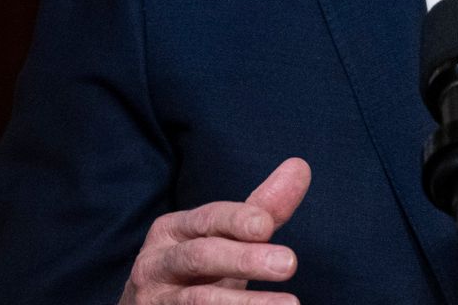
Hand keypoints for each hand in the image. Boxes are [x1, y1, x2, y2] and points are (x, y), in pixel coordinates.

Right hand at [118, 157, 311, 304]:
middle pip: (200, 257)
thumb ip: (261, 208)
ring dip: (246, 303)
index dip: (236, 220)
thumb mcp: (222, 238)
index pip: (207, 219)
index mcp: (173, 230)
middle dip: (245, 259)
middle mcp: (158, 263)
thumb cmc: (195, 269)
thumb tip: (300, 166)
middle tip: (289, 264)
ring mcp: (157, 299)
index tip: (266, 226)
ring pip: (198, 300)